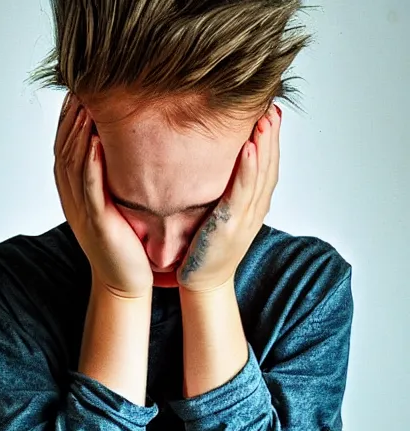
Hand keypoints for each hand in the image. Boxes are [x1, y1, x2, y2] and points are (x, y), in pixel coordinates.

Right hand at [54, 92, 153, 297]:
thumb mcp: (113, 204)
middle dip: (70, 117)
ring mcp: (82, 209)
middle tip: (80, 87)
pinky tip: (93, 142)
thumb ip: (110, 178)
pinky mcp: (96, 221)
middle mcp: (73, 197)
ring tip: (85, 104)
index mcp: (75, 192)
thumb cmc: (123, 242)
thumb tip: (121, 150)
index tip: (79, 91)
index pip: (66, 147)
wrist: (124, 280)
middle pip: (64, 149)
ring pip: (72, 164)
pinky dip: (89, 164)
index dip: (68, 119)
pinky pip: (90, 189)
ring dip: (76, 133)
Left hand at [176, 103, 280, 292]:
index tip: (270, 113)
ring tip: (265, 118)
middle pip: (269, 167)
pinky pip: (241, 193)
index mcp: (253, 206)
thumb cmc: (206, 247)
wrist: (201, 280)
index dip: (272, 141)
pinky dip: (247, 170)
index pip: (267, 167)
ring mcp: (245, 218)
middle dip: (272, 137)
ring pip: (260, 176)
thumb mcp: (221, 214)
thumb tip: (220, 166)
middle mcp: (254, 210)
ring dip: (265, 145)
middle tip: (272, 108)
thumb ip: (226, 192)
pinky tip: (248, 148)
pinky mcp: (229, 226)